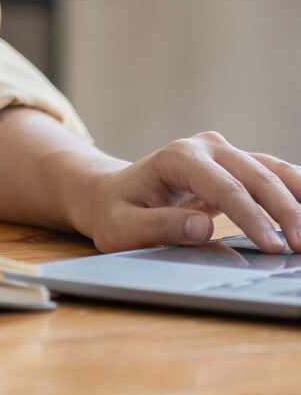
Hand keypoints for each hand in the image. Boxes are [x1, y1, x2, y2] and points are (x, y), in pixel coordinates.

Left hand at [71, 131, 300, 253]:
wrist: (111, 193)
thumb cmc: (115, 213)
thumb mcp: (122, 227)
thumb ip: (159, 226)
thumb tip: (201, 227)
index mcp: (177, 158)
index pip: (225, 187)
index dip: (252, 218)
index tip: (274, 247)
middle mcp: (205, 147)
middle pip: (256, 175)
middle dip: (286, 211)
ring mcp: (223, 153)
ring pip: (272, 170)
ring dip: (298, 200)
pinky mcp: (236, 166)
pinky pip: (274, 174)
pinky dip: (296, 191)